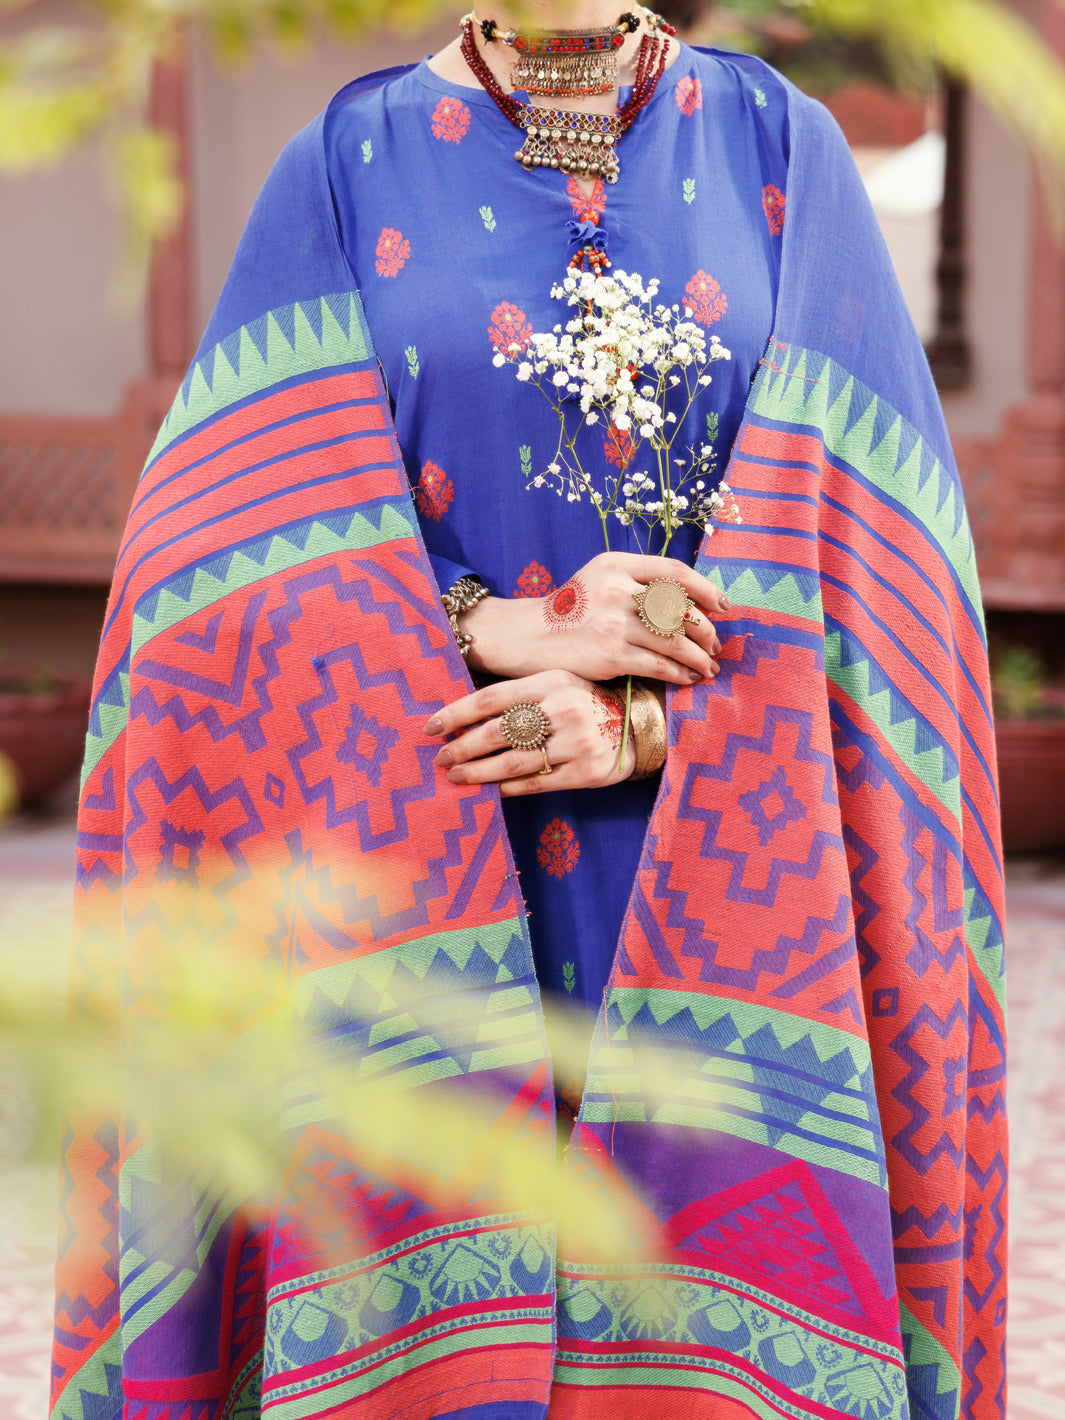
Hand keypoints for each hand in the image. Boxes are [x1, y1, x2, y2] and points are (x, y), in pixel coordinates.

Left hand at [423, 671, 637, 796]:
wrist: (640, 725)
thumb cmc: (587, 701)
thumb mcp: (559, 683)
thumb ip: (520, 694)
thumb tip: (465, 714)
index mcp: (551, 681)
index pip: (490, 699)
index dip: (456, 714)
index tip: (431, 728)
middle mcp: (563, 709)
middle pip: (497, 733)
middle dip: (461, 748)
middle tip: (440, 759)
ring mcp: (576, 743)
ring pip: (511, 763)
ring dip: (477, 772)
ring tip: (457, 777)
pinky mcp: (585, 773)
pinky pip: (535, 783)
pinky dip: (507, 788)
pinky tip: (491, 789)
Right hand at [460, 552, 727, 686]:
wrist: (527, 636)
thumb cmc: (569, 611)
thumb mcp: (599, 579)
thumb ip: (636, 581)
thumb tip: (688, 602)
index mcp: (617, 564)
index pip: (675, 572)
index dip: (706, 590)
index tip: (722, 607)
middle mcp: (617, 589)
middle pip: (681, 609)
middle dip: (706, 631)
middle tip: (715, 645)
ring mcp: (614, 623)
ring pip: (675, 641)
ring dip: (699, 658)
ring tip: (708, 667)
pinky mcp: (611, 655)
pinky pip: (659, 666)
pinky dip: (679, 674)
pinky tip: (688, 678)